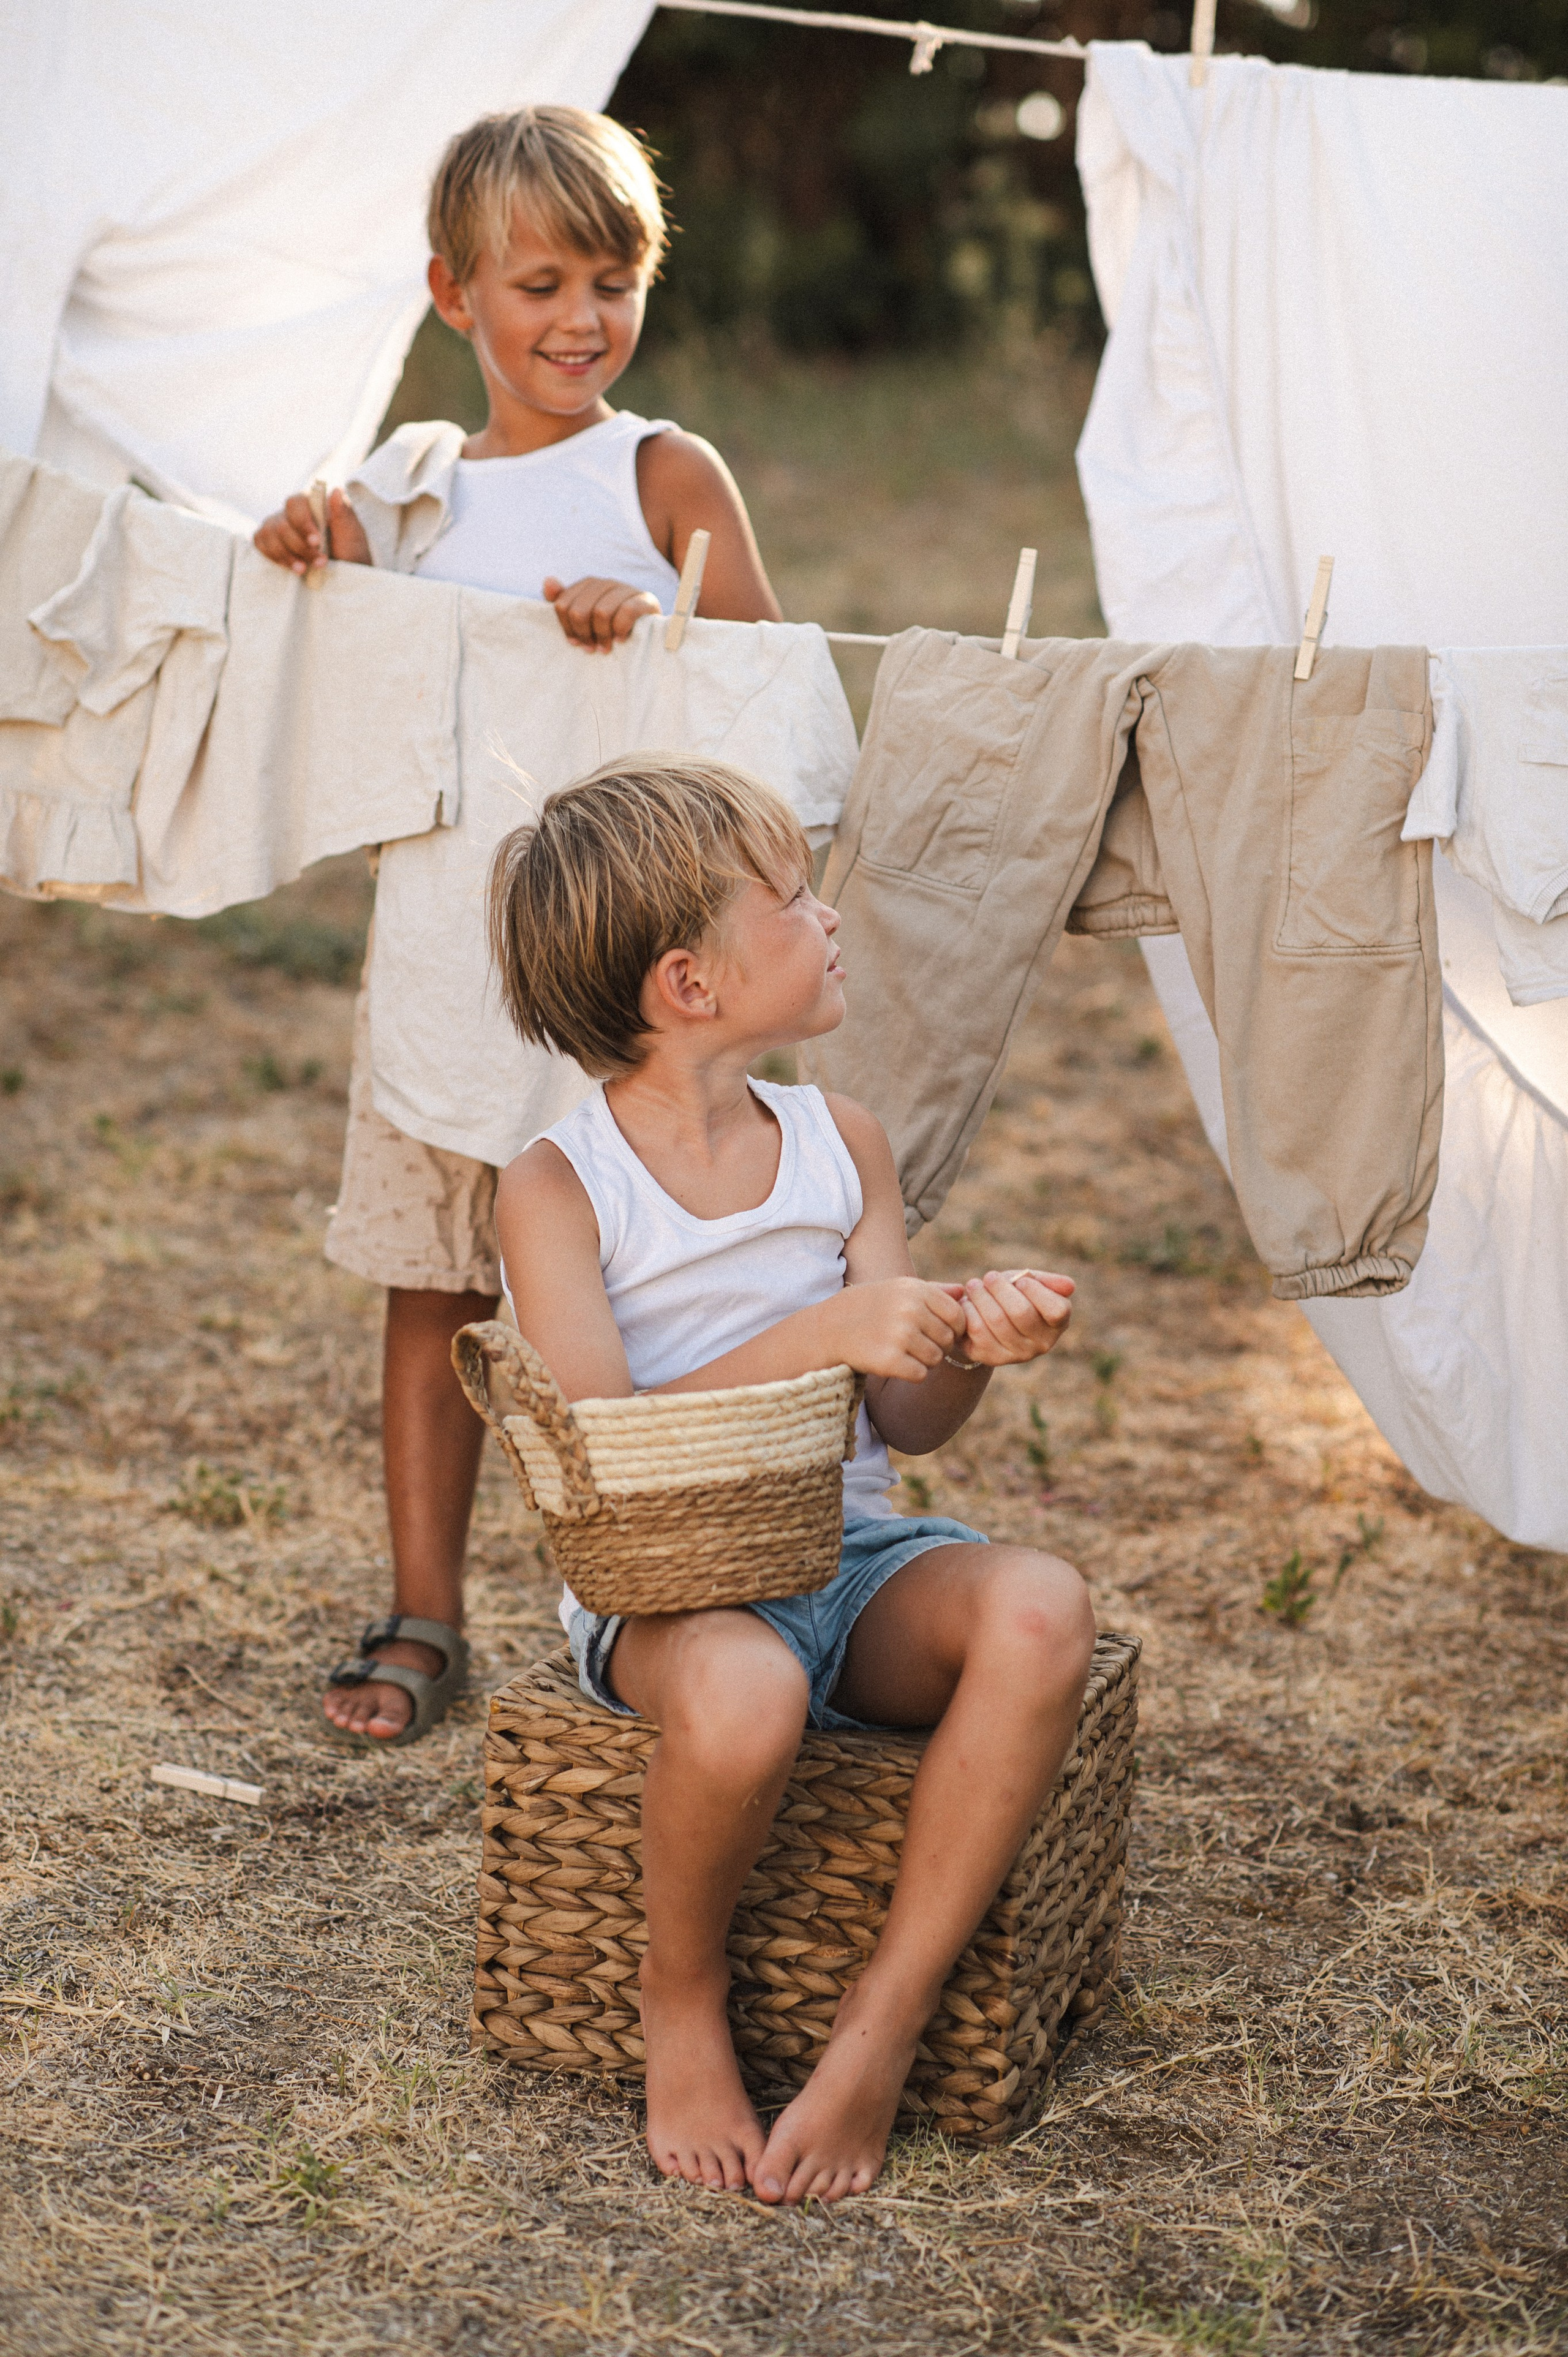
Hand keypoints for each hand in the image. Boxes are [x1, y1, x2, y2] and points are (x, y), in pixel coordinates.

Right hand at [253, 488, 368, 574]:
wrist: (345, 574)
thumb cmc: (350, 552)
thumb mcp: (353, 535)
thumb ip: (345, 514)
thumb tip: (337, 491)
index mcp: (312, 504)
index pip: (295, 503)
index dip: (302, 523)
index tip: (317, 541)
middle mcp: (292, 512)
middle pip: (281, 523)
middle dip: (300, 546)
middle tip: (320, 562)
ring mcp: (279, 525)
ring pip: (269, 534)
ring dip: (287, 554)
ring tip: (304, 569)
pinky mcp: (269, 540)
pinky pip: (260, 542)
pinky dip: (274, 556)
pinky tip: (291, 566)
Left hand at [542, 574, 661, 651]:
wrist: (648, 626)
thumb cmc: (612, 623)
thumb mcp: (586, 614)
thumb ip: (564, 600)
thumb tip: (548, 581)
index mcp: (588, 584)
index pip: (562, 605)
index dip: (567, 628)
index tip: (576, 643)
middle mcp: (605, 582)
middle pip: (579, 610)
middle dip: (584, 634)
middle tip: (591, 649)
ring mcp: (625, 589)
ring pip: (601, 612)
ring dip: (602, 636)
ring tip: (605, 648)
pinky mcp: (644, 600)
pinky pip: (626, 612)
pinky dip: (620, 630)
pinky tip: (620, 640)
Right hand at [825, 1277, 967, 1382]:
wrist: (830, 1327)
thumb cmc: (870, 1306)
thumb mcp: (899, 1289)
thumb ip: (934, 1290)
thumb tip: (964, 1291)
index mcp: (916, 1290)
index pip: (957, 1315)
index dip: (954, 1328)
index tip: (939, 1332)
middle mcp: (910, 1310)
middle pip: (947, 1339)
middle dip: (937, 1345)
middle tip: (915, 1343)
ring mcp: (899, 1335)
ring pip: (936, 1358)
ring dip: (924, 1360)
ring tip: (904, 1351)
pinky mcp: (889, 1360)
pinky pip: (920, 1374)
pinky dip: (912, 1373)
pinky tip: (896, 1363)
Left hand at [951, 1269, 1073, 1367]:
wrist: (987, 1321)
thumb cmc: (1014, 1296)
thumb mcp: (1030, 1283)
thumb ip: (1047, 1281)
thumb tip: (1070, 1286)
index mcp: (1057, 1324)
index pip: (1056, 1310)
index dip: (1037, 1291)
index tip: (1021, 1280)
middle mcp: (1042, 1344)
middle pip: (1021, 1312)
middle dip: (1001, 1288)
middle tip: (989, 1276)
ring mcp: (1018, 1355)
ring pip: (997, 1320)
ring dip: (981, 1297)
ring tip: (975, 1286)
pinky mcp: (993, 1358)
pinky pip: (978, 1331)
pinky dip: (970, 1311)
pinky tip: (968, 1303)